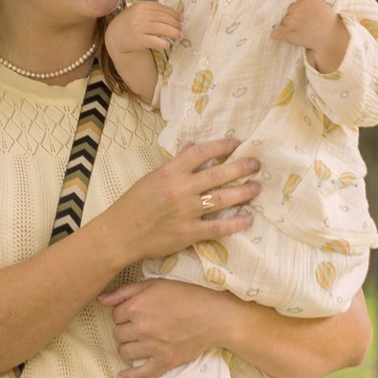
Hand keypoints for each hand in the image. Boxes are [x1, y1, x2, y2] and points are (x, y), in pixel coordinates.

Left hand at [102, 276, 231, 377]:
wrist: (214, 316)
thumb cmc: (187, 296)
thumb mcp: (156, 284)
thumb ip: (125, 291)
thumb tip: (101, 300)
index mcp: (137, 306)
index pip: (115, 315)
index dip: (122, 314)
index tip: (133, 314)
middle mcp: (141, 327)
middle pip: (117, 334)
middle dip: (124, 331)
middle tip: (137, 327)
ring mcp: (152, 347)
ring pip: (124, 352)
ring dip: (127, 348)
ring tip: (136, 344)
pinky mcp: (164, 362)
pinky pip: (141, 374)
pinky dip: (130, 376)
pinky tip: (123, 375)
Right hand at [105, 0, 181, 59]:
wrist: (115, 37)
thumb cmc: (129, 24)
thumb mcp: (138, 12)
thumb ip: (152, 11)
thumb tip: (175, 15)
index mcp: (141, 6)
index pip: (162, 8)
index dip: (173, 13)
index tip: (181, 19)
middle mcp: (140, 15)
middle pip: (164, 18)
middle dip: (175, 24)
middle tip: (181, 29)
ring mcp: (138, 27)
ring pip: (162, 29)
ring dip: (174, 33)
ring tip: (179, 36)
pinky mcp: (138, 39)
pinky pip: (155, 41)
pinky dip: (163, 43)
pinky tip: (167, 44)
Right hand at [117, 131, 256, 256]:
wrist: (120, 234)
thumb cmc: (133, 204)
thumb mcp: (151, 177)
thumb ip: (175, 163)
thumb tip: (192, 146)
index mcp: (170, 171)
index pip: (201, 152)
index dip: (222, 146)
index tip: (237, 144)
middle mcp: (180, 189)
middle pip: (218, 174)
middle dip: (241, 168)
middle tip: (256, 165)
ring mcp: (186, 212)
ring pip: (222, 199)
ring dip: (243, 193)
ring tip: (256, 188)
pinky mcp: (188, 233)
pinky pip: (218, 227)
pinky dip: (235, 223)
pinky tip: (248, 219)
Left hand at [274, 0, 348, 71]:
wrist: (331, 38)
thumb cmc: (329, 22)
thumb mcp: (321, 6)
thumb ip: (308, 4)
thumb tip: (297, 6)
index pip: (296, 3)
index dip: (300, 10)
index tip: (306, 16)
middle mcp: (297, 7)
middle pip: (289, 11)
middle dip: (294, 17)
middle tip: (304, 25)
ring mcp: (292, 20)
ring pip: (285, 21)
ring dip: (290, 26)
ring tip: (302, 31)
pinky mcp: (289, 32)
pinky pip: (276, 33)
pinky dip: (277, 34)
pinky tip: (278, 35)